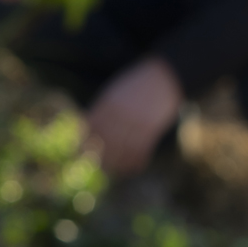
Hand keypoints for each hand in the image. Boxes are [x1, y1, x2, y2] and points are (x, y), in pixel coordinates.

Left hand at [86, 57, 183, 175]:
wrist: (165, 77)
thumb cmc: (137, 84)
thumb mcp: (116, 90)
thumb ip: (103, 107)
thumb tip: (88, 127)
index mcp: (109, 102)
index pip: (93, 127)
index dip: (85, 141)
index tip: (82, 151)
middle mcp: (121, 113)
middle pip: (106, 141)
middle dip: (101, 157)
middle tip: (99, 166)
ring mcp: (137, 121)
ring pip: (123, 150)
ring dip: (118, 163)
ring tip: (115, 170)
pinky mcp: (152, 128)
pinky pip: (141, 150)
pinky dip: (136, 162)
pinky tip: (134, 168)